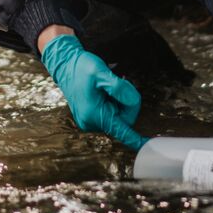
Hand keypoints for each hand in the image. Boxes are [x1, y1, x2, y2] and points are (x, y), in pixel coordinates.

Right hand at [39, 33, 144, 149]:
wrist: (65, 66)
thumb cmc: (81, 67)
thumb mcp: (100, 72)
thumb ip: (118, 87)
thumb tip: (133, 101)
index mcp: (93, 114)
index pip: (120, 130)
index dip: (136, 139)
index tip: (147, 147)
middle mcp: (91, 123)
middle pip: (124, 120)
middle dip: (126, 103)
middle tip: (118, 85)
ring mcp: (90, 123)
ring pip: (119, 117)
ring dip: (119, 102)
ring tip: (107, 88)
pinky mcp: (91, 120)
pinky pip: (111, 115)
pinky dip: (113, 104)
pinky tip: (103, 94)